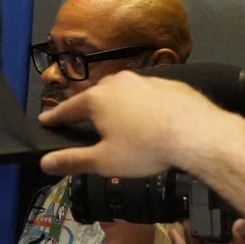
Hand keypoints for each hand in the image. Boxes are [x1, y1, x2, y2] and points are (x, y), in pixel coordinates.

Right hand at [39, 71, 215, 178]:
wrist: (200, 134)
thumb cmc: (145, 148)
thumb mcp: (104, 161)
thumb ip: (72, 161)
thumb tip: (44, 162)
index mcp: (96, 99)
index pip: (67, 109)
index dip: (54, 117)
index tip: (45, 121)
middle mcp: (118, 83)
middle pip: (96, 97)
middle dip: (89, 110)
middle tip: (87, 124)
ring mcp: (146, 80)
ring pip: (124, 94)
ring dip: (120, 107)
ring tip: (124, 125)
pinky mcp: (171, 84)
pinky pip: (149, 95)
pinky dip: (145, 106)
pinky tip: (154, 122)